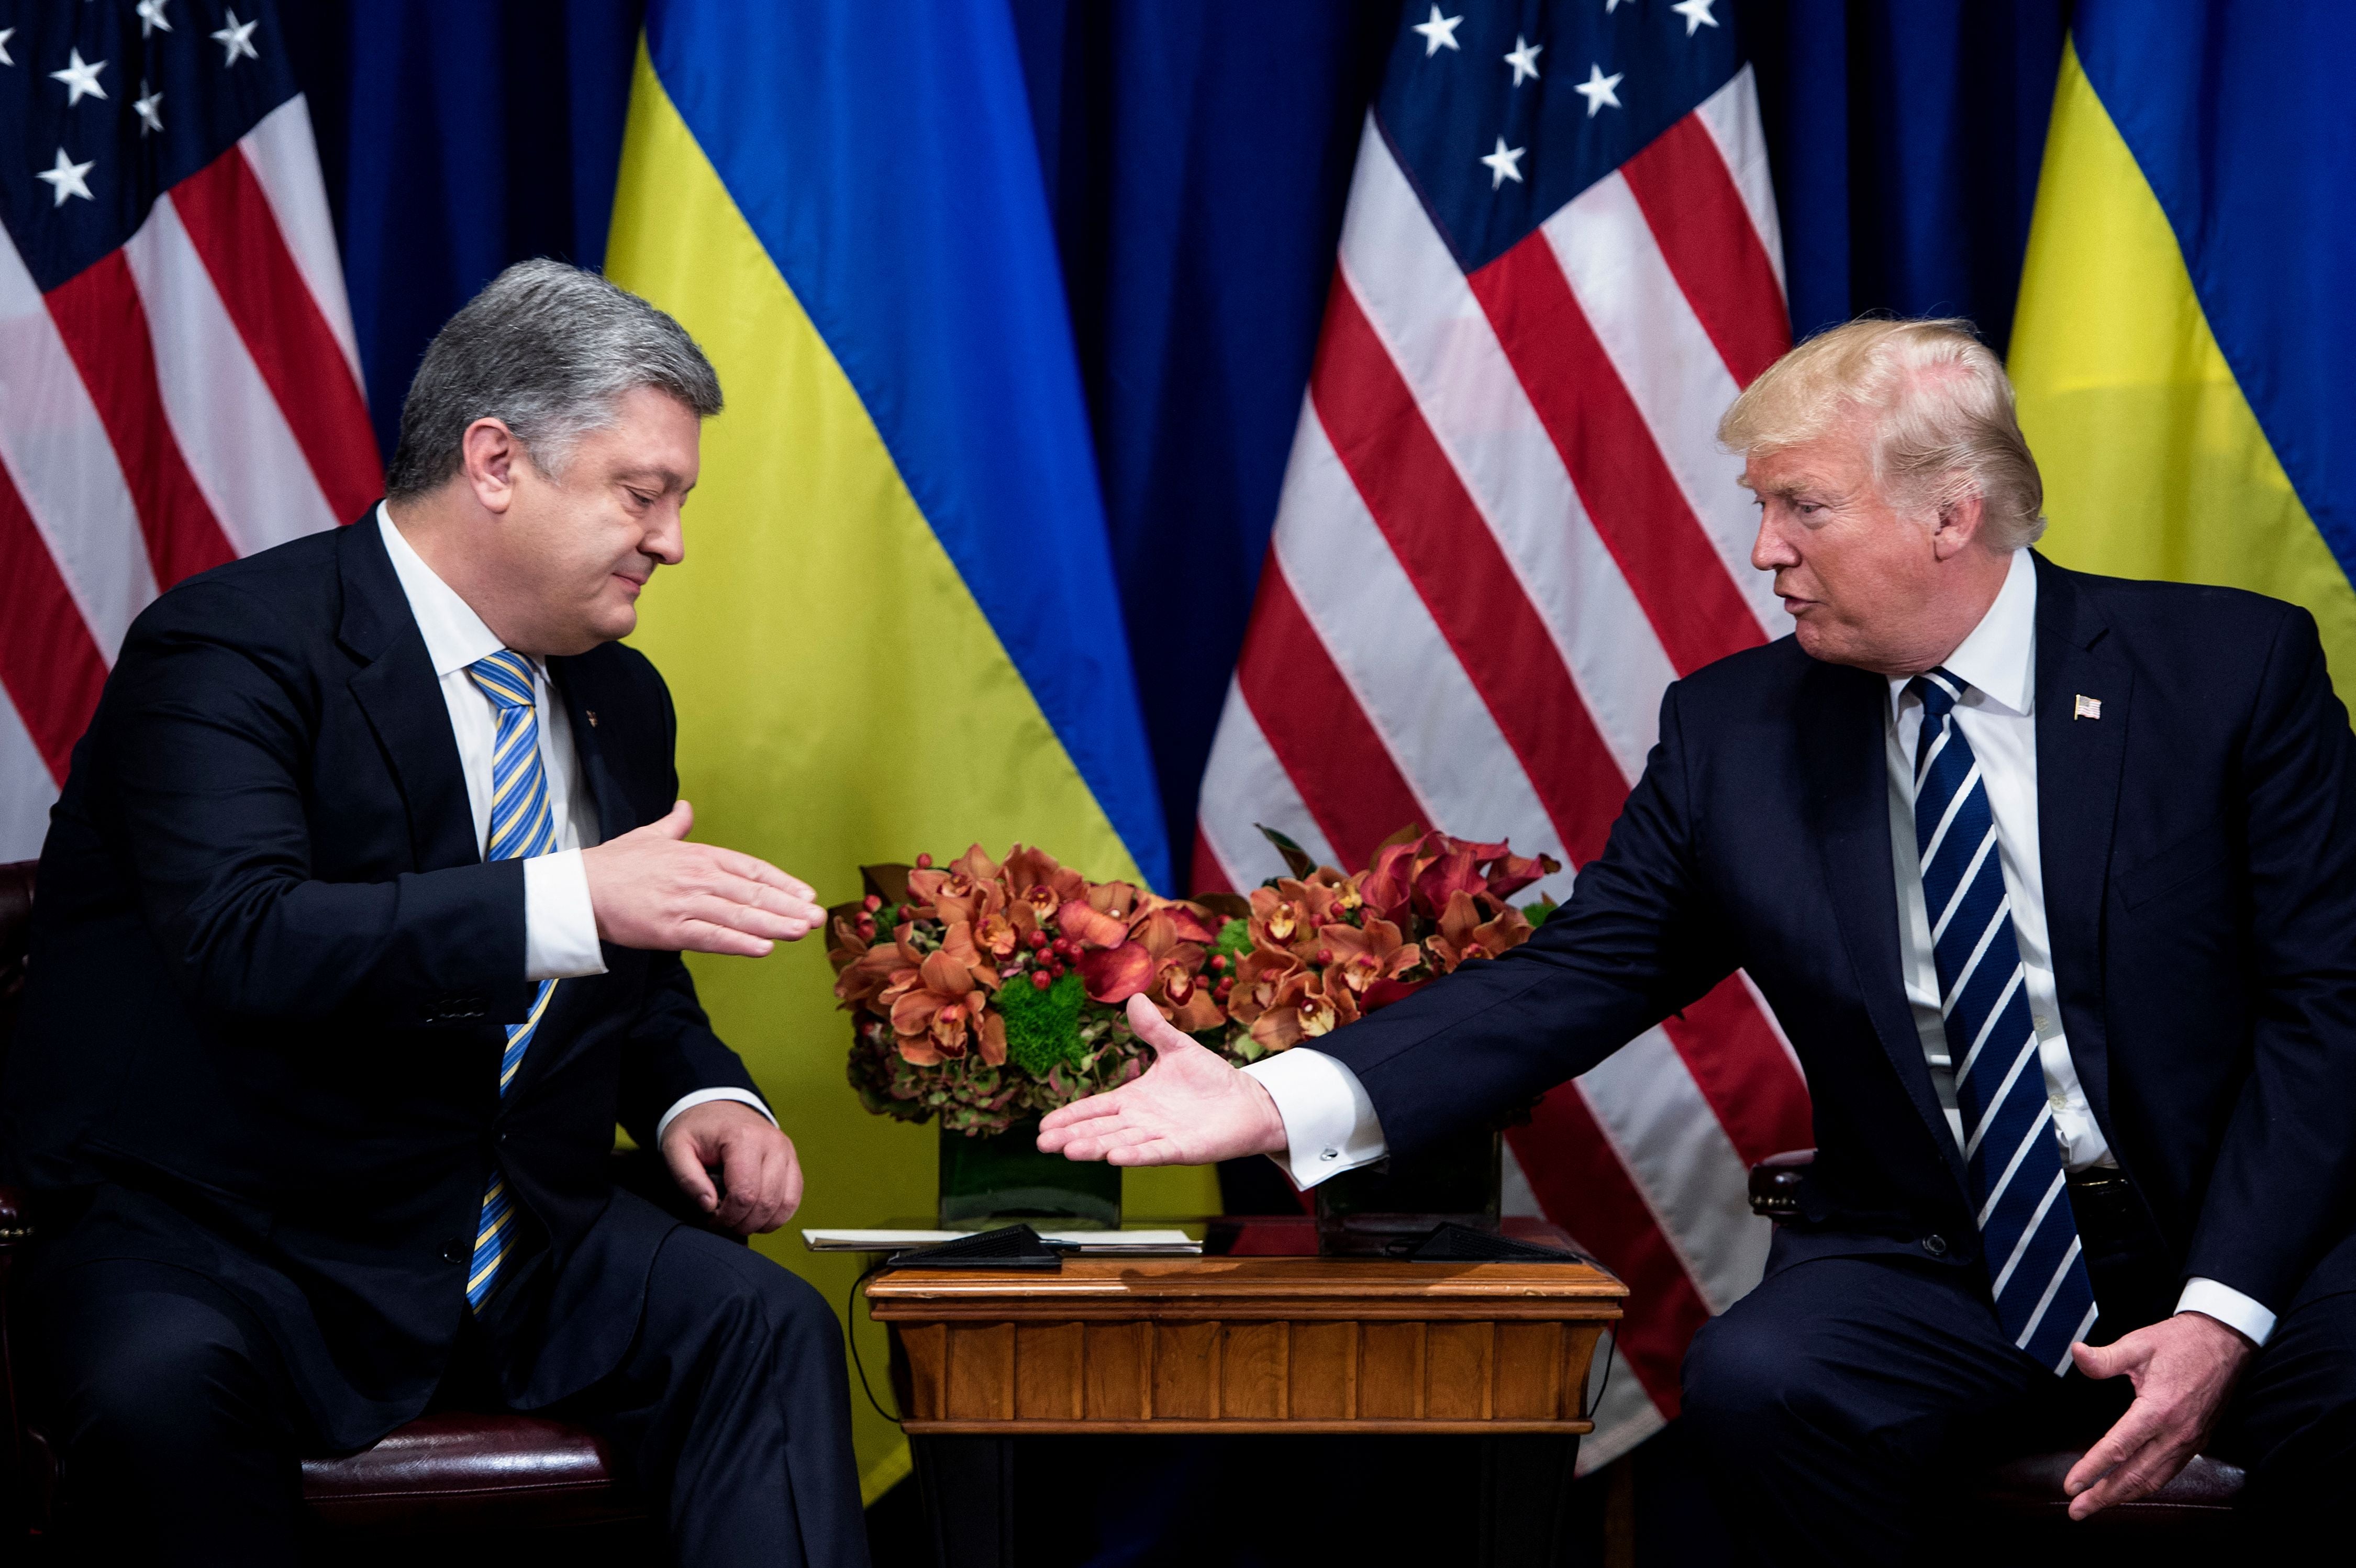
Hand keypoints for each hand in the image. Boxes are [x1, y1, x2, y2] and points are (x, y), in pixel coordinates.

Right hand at [581, 800, 823, 956]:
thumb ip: (675, 825)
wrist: (578, 888)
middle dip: (788, 906)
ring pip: (739, 915)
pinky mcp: (670, 929)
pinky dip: (739, 942)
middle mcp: (698, 877)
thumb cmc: (615, 863)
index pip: (751, 869)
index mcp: (698, 856)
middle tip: (818, 918)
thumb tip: (685, 807)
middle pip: (753, 892)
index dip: (782, 883)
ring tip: (802, 932)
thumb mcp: (650, 836)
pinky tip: (764, 948)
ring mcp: (685, 903)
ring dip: (774, 924)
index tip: (807, 895)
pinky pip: (712, 937)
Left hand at [660, 1099, 803, 1234]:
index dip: (727, 1216)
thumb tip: (709, 1206)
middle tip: (723, 1221)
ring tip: (739, 1219)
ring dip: (762, 1222)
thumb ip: (688, 1179)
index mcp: (743, 1138)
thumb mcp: (676, 1148)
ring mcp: (786, 1151)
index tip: (711, 1217)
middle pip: (767, 1202)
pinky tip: (757, 1215)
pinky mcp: (791, 1160)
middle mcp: (772, 1143)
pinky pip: (793, 1198)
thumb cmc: (697, 1128)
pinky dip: (777, 1214)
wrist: (716, 1106)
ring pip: (785, 1203)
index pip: (744, 1194)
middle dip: (743, 1222)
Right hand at [1036, 994, 1289, 1165]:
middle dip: (1072, 1135)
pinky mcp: (1182, 1149)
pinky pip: (1155, 1153)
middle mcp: (1142, 1122)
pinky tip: (1114, 1158)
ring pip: (1121, 1144)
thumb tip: (1135, 997)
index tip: (1044, 1126)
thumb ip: (1154, 1028)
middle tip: (1043, 1143)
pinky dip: (1135, 1156)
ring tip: (1069, 1151)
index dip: (1071, 1116)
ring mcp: (1160, 1137)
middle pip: (1101, 1130)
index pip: (1096, 1108)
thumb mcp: (1177, 1048)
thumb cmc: (1211, 1079)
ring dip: (1096, 1147)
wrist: (1247, 1102)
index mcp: (1135, 1099)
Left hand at [2062, 1310, 2255, 1517]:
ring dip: (2124, 1496)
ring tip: (2097, 1505)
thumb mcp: (2138, 1343)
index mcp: (2158, 1409)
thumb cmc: (2179, 1343)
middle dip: (2104, 1495)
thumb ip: (2105, 1357)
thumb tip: (2076, 1353)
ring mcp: (2189, 1440)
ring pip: (2153, 1479)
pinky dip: (2146, 1485)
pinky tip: (2129, 1489)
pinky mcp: (2197, 1442)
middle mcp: (2176, 1432)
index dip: (2092, 1469)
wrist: (2226, 1343)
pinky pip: (2168, 1472)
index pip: (2119, 1447)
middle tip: (2076, 1510)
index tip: (2070, 1486)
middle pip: (2135, 1474)